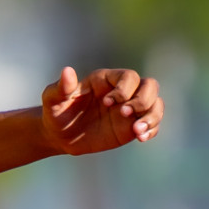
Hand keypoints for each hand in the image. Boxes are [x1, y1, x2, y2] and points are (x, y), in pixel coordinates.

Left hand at [41, 67, 162, 155]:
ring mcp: (129, 109)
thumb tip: (67, 71)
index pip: (129, 76)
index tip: (106, 103)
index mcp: (104, 80)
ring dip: (152, 117)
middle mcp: (121, 92)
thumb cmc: (55, 112)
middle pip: (150, 86)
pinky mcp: (131, 127)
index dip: (124, 89)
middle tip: (125, 114)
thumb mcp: (53, 99)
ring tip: (138, 131)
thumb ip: (61, 87)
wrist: (60, 135)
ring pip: (156, 104)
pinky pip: (153, 124)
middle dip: (143, 100)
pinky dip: (152, 129)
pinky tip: (141, 138)